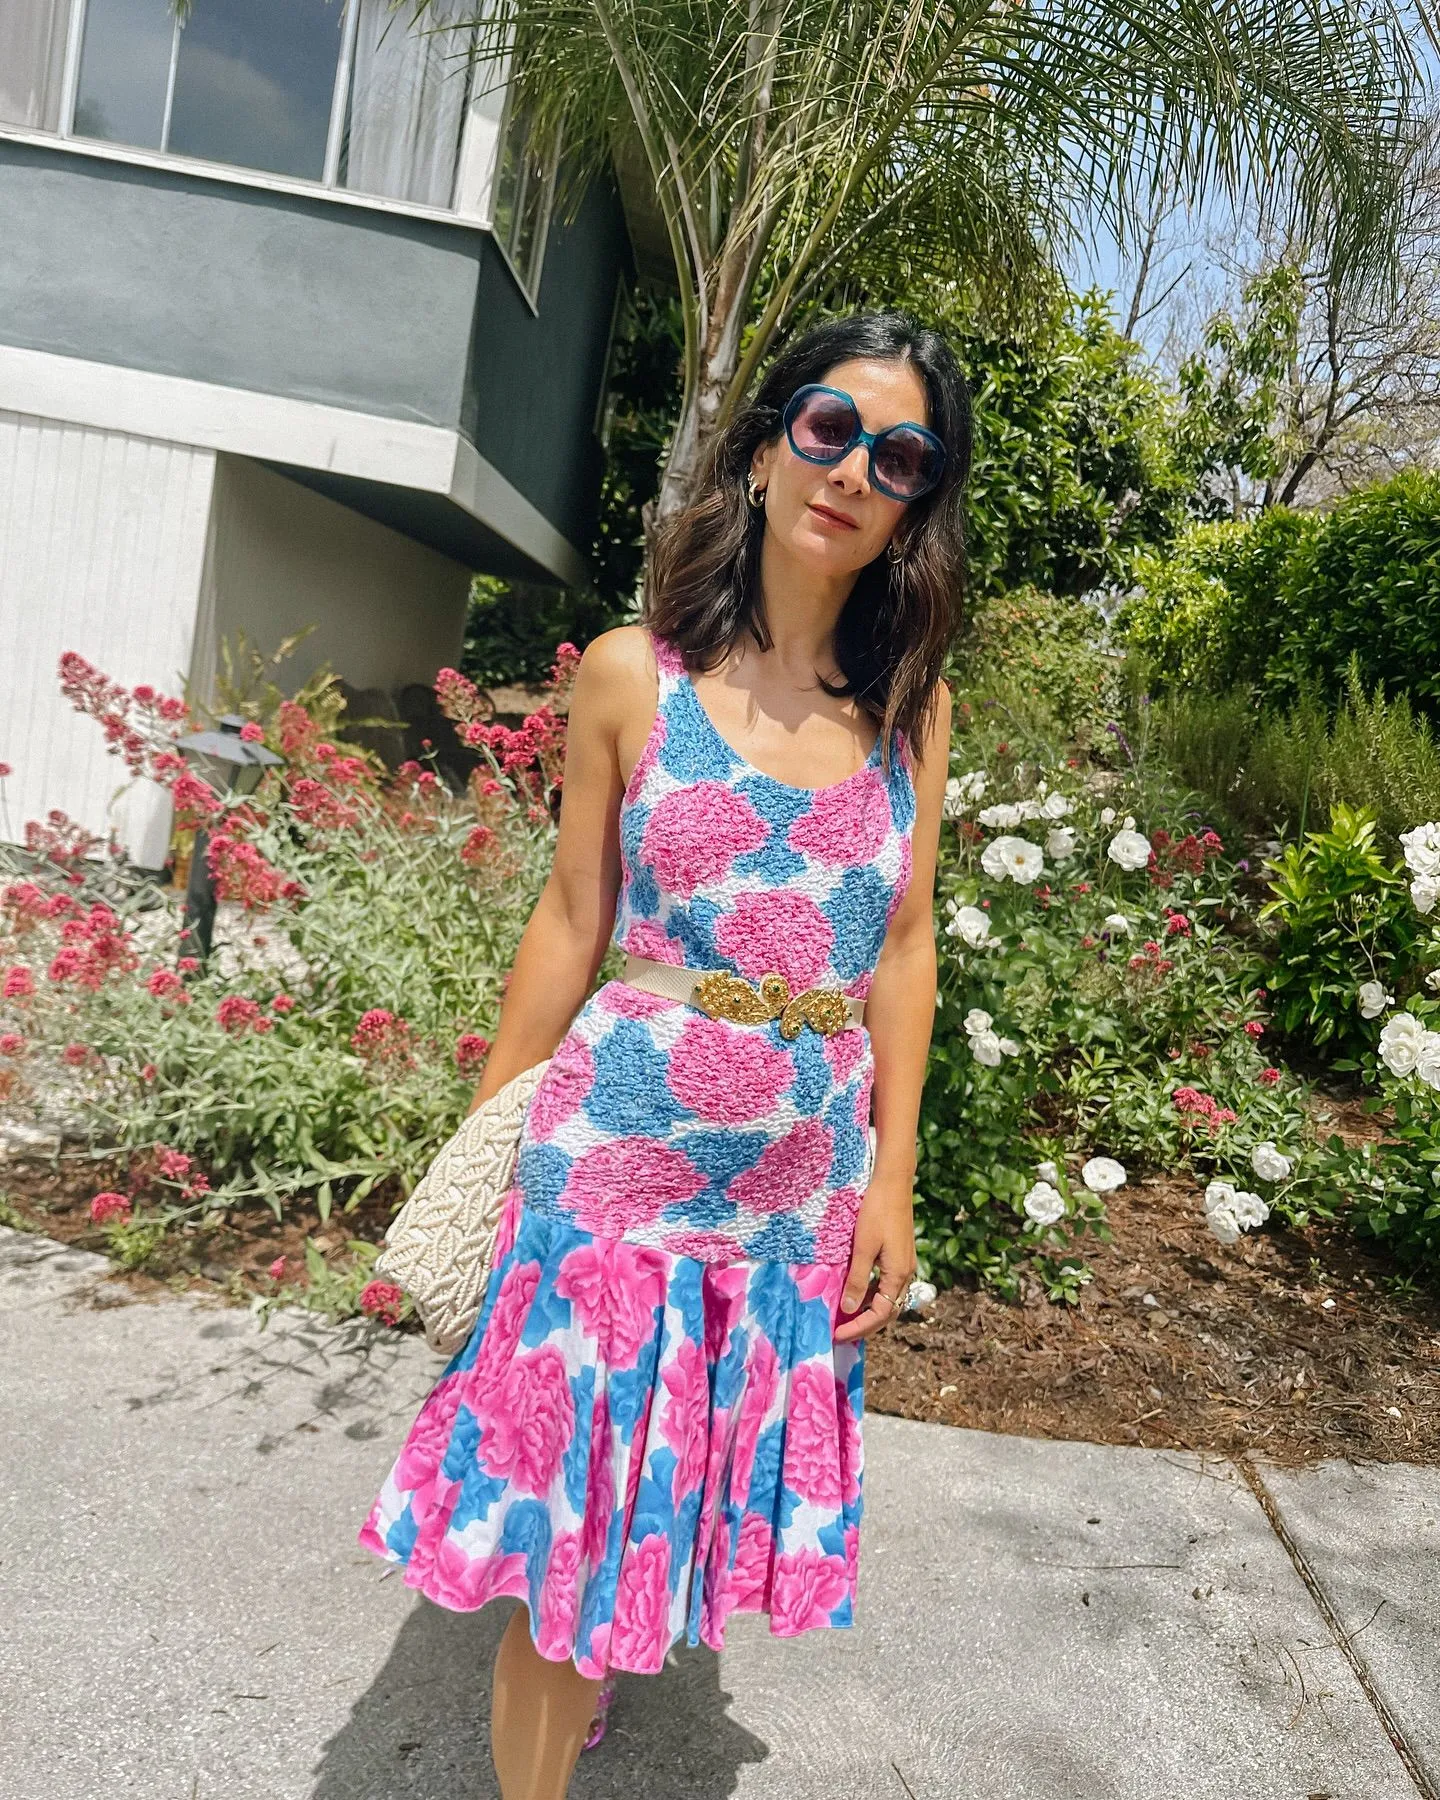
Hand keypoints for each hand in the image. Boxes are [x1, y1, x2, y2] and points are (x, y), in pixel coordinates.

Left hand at [833, 1173, 915, 1343]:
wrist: (893, 1183)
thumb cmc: (877, 1211)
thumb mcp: (862, 1247)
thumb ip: (856, 1279)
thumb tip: (849, 1310)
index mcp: (898, 1274)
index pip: (880, 1314)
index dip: (858, 1328)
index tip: (837, 1335)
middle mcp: (905, 1274)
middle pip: (887, 1311)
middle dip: (865, 1325)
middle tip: (841, 1333)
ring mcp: (904, 1265)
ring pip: (888, 1299)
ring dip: (868, 1312)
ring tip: (845, 1319)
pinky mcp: (899, 1256)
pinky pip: (887, 1286)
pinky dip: (872, 1295)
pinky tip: (856, 1293)